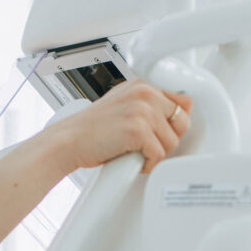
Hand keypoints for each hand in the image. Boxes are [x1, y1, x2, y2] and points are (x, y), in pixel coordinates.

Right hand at [46, 80, 192, 173]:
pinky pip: (159, 155)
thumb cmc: (92, 130)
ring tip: (134, 151)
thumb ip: (148, 106)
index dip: (175, 123)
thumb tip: (177, 115)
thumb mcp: (123, 105)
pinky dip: (147, 164)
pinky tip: (131, 159)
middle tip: (146, 145)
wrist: (68, 141)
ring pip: (172, 142)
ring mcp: (142, 110)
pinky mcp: (138, 130)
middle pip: (183, 122)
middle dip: (167, 139)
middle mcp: (144, 93)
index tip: (162, 133)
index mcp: (142, 86)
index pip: (183, 102)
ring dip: (156, 154)